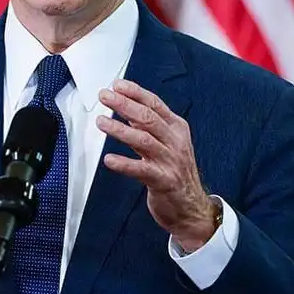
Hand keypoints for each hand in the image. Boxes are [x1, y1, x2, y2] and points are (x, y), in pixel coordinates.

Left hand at [97, 79, 217, 252]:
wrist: (192, 207)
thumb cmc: (175, 172)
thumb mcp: (167, 143)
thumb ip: (149, 127)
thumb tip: (125, 107)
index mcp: (176, 129)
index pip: (155, 104)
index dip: (135, 92)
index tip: (117, 85)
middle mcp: (175, 142)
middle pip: (148, 118)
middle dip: (124, 104)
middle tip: (105, 97)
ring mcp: (170, 161)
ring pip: (143, 140)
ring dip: (120, 129)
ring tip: (101, 122)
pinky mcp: (164, 181)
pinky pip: (141, 170)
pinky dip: (124, 164)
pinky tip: (109, 160)